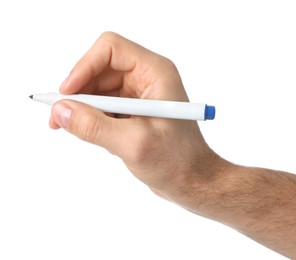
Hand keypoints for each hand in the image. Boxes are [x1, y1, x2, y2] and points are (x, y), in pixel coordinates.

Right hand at [49, 32, 221, 199]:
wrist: (193, 181)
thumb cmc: (177, 161)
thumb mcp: (133, 144)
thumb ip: (94, 126)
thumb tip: (60, 111)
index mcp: (155, 73)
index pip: (111, 49)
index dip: (84, 66)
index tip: (67, 93)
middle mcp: (148, 78)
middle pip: (100, 68)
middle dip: (79, 91)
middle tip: (60, 117)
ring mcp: (140, 94)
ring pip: (99, 88)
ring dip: (84, 108)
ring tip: (81, 132)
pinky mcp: (134, 111)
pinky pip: (104, 105)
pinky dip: (94, 119)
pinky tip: (102, 139)